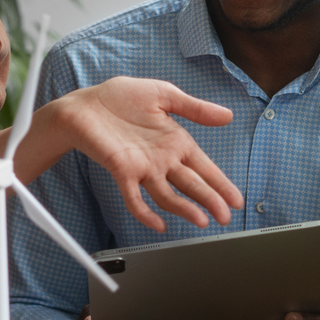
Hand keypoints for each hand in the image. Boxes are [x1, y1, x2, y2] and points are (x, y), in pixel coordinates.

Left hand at [40, 78, 242, 231]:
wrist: (83, 105)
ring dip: (185, 209)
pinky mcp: (122, 171)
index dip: (221, 184)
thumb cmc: (120, 98)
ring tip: (201, 221)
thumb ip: (194, 107)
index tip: (236, 201)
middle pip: (191, 185)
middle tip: (226, 217)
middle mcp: (162, 159)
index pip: (205, 167)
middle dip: (211, 201)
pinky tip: (158, 225)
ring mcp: (143, 168)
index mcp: (175, 141)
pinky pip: (135, 197)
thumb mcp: (164, 94)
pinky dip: (146, 213)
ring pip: (168, 194)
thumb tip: (227, 115)